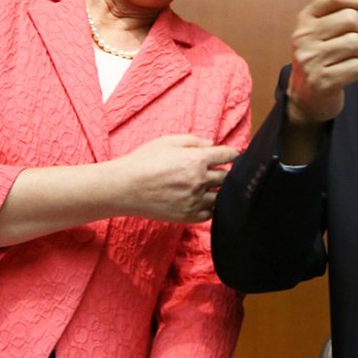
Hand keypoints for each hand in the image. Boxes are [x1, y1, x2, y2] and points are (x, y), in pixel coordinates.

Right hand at [109, 135, 234, 222]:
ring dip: (218, 190)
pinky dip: (210, 207)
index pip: (228, 155)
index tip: (233, 155)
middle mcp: (199, 181)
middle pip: (226, 176)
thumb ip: (194, 141)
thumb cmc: (143, 161)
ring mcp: (194, 200)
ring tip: (209, 186)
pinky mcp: (187, 216)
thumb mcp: (168, 141)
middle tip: (217, 170)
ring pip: (220, 196)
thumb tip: (211, 144)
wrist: (125, 187)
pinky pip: (210, 213)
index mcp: (197, 160)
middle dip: (224, 171)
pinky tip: (202, 201)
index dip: (232, 154)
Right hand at [286, 0, 357, 126]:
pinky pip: (356, 67)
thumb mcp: (329, 29)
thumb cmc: (323, 56)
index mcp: (306, 17)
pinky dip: (357, 70)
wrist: (305, 96)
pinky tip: (346, 72)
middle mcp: (304, 35)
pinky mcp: (321, 81)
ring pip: (356, 43)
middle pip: (351, 18)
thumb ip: (352, 10)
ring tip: (350, 57)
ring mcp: (311, 59)